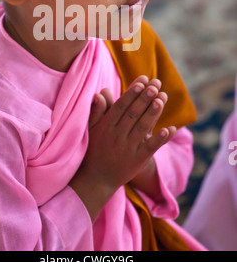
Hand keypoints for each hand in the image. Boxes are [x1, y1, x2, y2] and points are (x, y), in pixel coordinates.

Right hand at [70, 75, 174, 219]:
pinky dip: (160, 139)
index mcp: (106, 126)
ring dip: (153, 112)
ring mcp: (128, 149)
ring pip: (143, 127)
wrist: (96, 180)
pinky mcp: (137, 161)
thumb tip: (100, 93)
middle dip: (145, 97)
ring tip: (162, 97)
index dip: (132, 93)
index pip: (121, 106)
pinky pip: (150, 148)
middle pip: (133, 113)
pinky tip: (171, 129)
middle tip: (156, 84)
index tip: (142, 81)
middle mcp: (117, 136)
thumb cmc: (94, 149)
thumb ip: (97, 110)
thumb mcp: (91, 129)